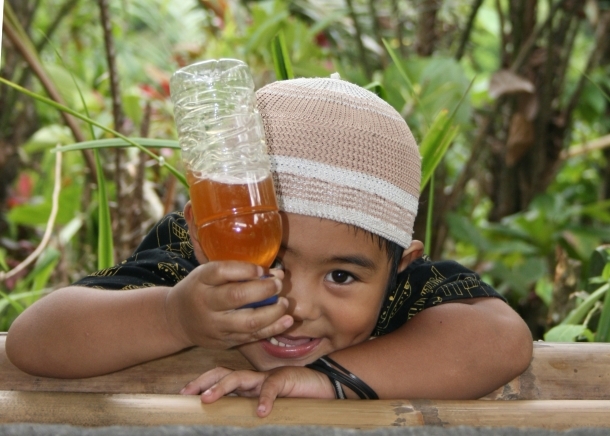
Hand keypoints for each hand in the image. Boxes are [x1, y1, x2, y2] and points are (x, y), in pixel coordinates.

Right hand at [164, 261, 292, 348]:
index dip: (245, 270)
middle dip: (263, 290)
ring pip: (248, 322)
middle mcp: (206, 303)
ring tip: (284, 303)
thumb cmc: (200, 289)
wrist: (177, 320)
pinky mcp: (225, 342)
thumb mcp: (207, 273)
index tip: (262, 270)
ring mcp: (216, 326)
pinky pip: (252, 337)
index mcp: (201, 281)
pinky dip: (273, 329)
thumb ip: (234, 270)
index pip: (221, 271)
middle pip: (236, 297)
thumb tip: (273, 272)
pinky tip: (287, 320)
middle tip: (278, 284)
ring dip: (272, 312)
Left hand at [180, 366, 335, 416]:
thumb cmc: (295, 397)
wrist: (323, 385)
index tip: (184, 394)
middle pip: (223, 373)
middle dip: (203, 382)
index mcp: (249, 383)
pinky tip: (261, 412)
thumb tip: (229, 420)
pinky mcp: (284, 379)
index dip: (202, 382)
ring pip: (239, 377)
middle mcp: (254, 378)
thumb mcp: (269, 405)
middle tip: (189, 394)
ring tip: (208, 400)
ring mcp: (267, 377)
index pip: (220, 376)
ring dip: (221, 387)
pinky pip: (271, 388)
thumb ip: (251, 407)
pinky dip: (265, 400)